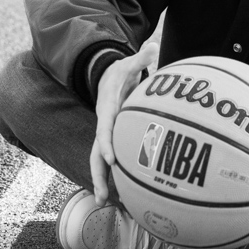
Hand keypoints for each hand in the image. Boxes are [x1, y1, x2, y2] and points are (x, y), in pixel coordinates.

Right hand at [90, 39, 159, 205]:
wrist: (105, 76)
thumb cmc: (120, 72)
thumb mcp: (129, 63)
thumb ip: (141, 58)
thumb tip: (153, 45)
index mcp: (107, 109)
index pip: (104, 129)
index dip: (106, 144)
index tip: (111, 159)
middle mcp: (103, 124)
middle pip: (96, 153)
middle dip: (98, 174)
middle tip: (100, 197)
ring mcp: (105, 133)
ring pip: (99, 160)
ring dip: (101, 180)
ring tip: (103, 203)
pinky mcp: (110, 139)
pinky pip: (109, 158)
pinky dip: (111, 175)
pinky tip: (118, 193)